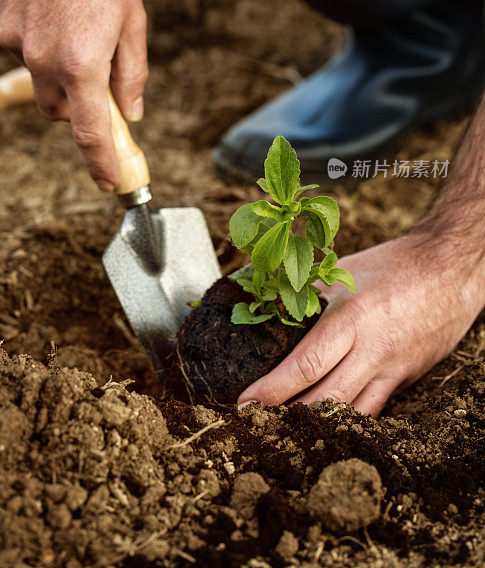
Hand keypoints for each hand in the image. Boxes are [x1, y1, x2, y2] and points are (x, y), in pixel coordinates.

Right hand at [0, 0, 147, 190]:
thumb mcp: (133, 23)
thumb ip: (132, 76)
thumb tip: (130, 114)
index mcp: (82, 63)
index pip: (91, 132)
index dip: (102, 163)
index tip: (110, 182)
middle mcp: (43, 59)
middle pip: (58, 110)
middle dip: (76, 106)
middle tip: (93, 78)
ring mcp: (14, 41)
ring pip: (38, 77)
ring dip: (56, 67)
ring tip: (71, 20)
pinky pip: (20, 46)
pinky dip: (37, 39)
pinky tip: (49, 5)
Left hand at [237, 229, 482, 415]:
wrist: (450, 270)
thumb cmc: (393, 265)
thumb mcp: (343, 272)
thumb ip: (307, 295)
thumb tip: (265, 309)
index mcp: (352, 317)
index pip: (306, 364)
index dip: (272, 389)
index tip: (245, 402)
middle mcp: (373, 349)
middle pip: (325, 399)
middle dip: (286, 417)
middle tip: (255, 424)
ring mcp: (392, 368)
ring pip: (349, 413)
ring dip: (315, 425)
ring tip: (282, 430)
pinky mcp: (405, 378)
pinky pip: (372, 410)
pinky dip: (345, 420)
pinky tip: (323, 424)